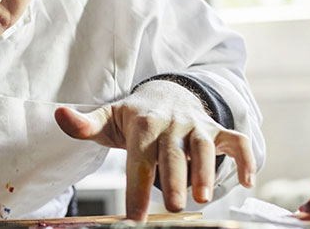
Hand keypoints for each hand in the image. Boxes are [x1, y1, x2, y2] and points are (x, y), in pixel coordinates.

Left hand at [55, 80, 255, 220]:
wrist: (166, 93)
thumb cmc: (134, 117)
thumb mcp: (108, 119)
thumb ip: (85, 124)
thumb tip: (59, 115)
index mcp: (143, 123)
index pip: (139, 158)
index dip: (137, 188)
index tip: (134, 217)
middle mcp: (172, 123)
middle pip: (173, 154)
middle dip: (175, 180)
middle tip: (175, 206)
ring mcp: (197, 125)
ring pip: (205, 147)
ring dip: (207, 171)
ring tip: (203, 197)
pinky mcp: (217, 129)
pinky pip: (237, 141)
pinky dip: (247, 158)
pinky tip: (250, 181)